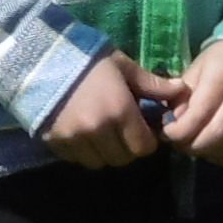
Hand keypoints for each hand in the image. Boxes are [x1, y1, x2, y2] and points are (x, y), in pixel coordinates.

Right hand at [38, 52, 165, 169]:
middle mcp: (99, 130)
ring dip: (105, 152)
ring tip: (102, 133)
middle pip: (123, 158)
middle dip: (127, 147)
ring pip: (100, 163)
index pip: (144, 146)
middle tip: (122, 130)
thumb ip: (152, 84)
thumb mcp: (122, 66)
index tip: (142, 128)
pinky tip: (82, 134)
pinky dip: (83, 152)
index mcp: (119, 111)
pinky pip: (77, 159)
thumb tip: (182, 91)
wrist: (40, 59)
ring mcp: (75, 139)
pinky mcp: (55, 143)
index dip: (146, 139)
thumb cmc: (88, 60)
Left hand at [144, 39, 222, 171]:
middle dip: (194, 146)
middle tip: (182, 145)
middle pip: (219, 134)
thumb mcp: (197, 70)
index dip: (179, 131)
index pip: (199, 113)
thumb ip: (183, 98)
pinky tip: (221, 154)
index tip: (168, 134)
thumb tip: (174, 126)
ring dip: (212, 154)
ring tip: (199, 148)